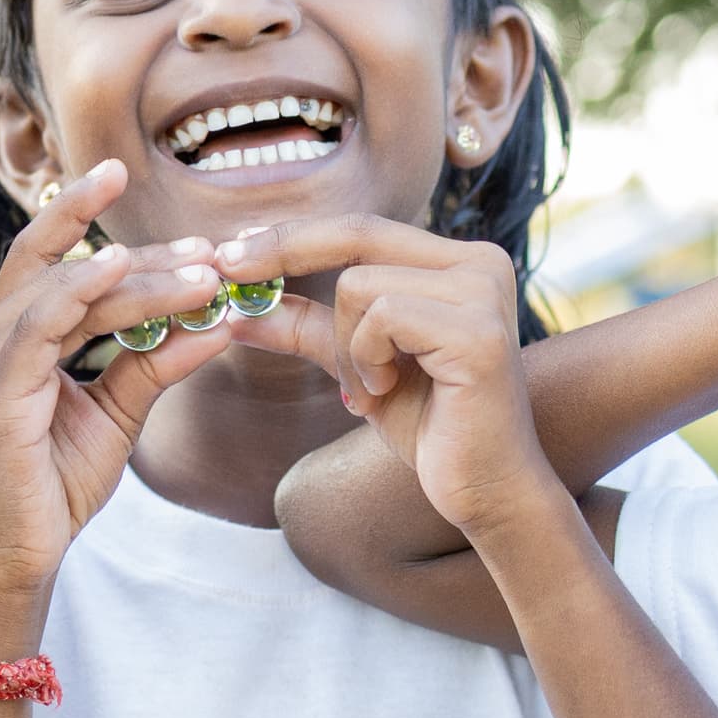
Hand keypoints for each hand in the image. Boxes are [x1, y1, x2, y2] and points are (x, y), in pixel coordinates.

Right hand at [0, 162, 238, 592]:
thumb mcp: (116, 414)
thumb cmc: (53, 490)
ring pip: (67, 291)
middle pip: (65, 267)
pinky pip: (43, 325)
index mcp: (1, 336)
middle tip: (213, 249)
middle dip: (144, 254)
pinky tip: (123, 269)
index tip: (131, 181)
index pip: (44, 258)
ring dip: (142, 277)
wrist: (18, 559)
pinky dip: (83, 291)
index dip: (82, 213)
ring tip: (206, 272)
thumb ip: (154, 362)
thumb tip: (216, 320)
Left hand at [201, 215, 548, 536]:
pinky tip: (386, 394)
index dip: (295, 235)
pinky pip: (382, 318)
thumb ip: (309, 328)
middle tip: (231, 272)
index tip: (233, 250)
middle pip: (358, 233)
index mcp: (458, 262)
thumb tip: (240, 308)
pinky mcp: (478, 332)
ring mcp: (484, 293)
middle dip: (285, 251)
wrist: (486, 489)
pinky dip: (367, 360)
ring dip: (346, 345)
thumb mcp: (357, 365)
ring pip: (360, 284)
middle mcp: (480, 263)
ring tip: (370, 389)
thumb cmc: (431, 427)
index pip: (363, 228)